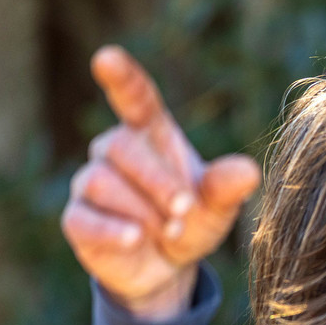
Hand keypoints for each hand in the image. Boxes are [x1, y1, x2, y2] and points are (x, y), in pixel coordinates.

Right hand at [61, 46, 260, 320]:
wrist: (168, 267)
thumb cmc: (192, 220)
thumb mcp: (218, 206)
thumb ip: (227, 187)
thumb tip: (249, 171)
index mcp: (150, 134)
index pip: (134, 96)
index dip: (122, 77)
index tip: (106, 57)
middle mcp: (114, 150)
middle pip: (121, 147)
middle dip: (157, 180)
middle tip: (186, 209)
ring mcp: (90, 183)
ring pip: (101, 182)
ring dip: (143, 211)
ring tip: (171, 232)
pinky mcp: (76, 219)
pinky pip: (84, 218)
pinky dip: (113, 230)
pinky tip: (136, 239)